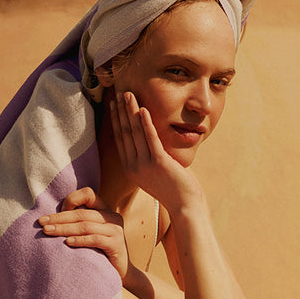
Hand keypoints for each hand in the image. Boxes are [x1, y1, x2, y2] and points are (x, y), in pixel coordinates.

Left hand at [38, 187, 129, 277]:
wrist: (121, 272)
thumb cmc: (100, 252)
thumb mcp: (91, 233)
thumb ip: (79, 222)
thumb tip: (51, 218)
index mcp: (105, 210)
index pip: (88, 194)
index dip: (71, 199)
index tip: (56, 213)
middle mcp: (112, 217)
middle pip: (82, 213)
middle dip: (59, 218)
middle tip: (42, 222)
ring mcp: (116, 230)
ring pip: (86, 225)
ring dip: (64, 228)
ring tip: (48, 231)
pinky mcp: (116, 244)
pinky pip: (95, 239)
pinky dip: (80, 240)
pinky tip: (67, 243)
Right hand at [111, 92, 202, 211]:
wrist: (185, 206)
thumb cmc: (174, 188)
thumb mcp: (156, 171)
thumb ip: (150, 155)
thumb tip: (152, 138)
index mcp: (130, 168)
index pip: (120, 139)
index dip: (117, 119)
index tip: (114, 104)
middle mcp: (133, 166)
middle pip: (124, 132)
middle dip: (121, 110)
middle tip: (119, 92)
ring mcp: (145, 165)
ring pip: (135, 133)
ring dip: (131, 111)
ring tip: (128, 94)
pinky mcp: (159, 163)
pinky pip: (151, 139)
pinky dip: (146, 123)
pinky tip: (143, 109)